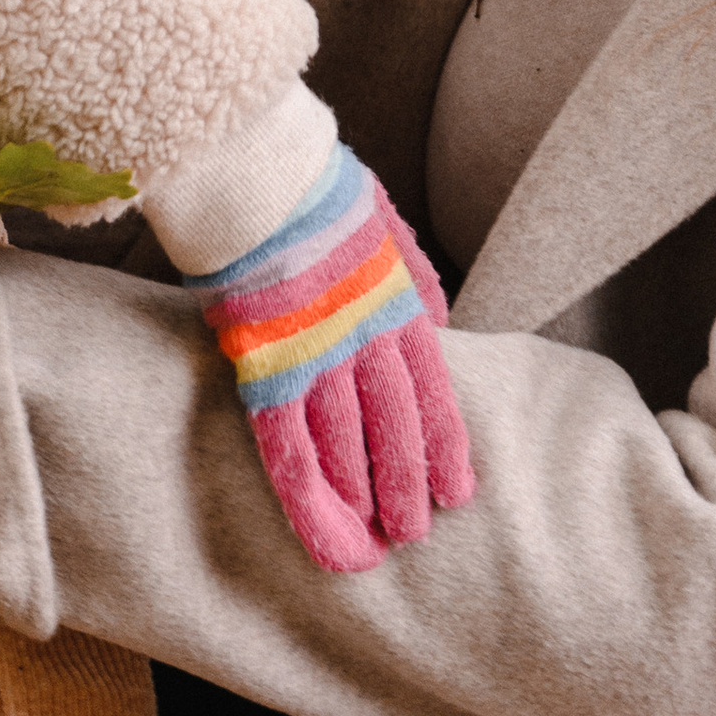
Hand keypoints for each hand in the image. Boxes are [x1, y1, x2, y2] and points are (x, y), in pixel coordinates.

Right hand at [201, 152, 472, 575]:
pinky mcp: (265, 367)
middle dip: (408, 486)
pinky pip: (290, 448)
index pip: (432, 392)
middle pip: (397, 428)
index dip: (445, 447)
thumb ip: (415, 270)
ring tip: (375, 546)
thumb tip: (441, 314)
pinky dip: (310, 500)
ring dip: (363, 500)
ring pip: (348, 447)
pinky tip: (325, 536)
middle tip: (414, 534)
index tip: (459, 494)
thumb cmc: (313, 184)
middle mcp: (366, 338)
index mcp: (397, 302)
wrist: (257, 169)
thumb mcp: (384, 217)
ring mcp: (317, 356)